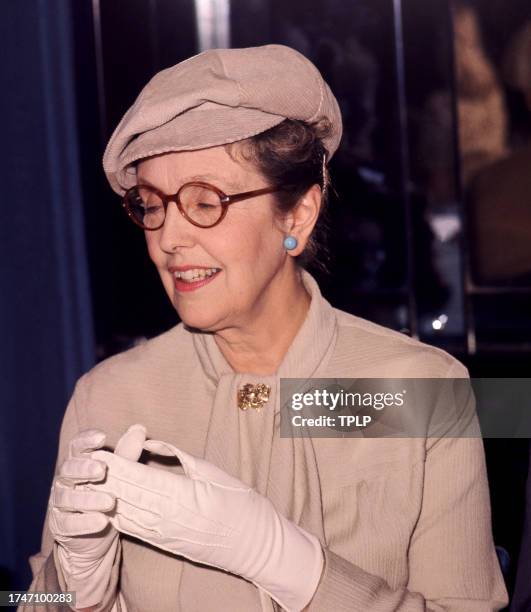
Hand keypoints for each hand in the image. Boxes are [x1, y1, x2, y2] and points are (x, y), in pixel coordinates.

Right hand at [49, 426, 145, 608]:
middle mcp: (65, 480)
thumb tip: (140, 429)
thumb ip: (125, 454)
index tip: (102, 438)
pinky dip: (84, 523)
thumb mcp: (118, 475)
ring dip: (88, 499)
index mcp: (78, 462)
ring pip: (68, 497)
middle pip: (68, 469)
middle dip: (84, 468)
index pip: (76, 446)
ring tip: (110, 502)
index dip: (86, 440)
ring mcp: (60, 503)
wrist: (96, 536)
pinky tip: (101, 522)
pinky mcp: (60, 526)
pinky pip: (69, 524)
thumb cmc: (107, 495)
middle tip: (102, 470)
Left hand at [88, 426, 323, 611]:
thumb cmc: (240, 503)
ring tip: (89, 481)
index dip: (116, 463)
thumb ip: (179, 457)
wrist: (254, 544)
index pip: (138, 477)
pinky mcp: (165, 543)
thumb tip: (153, 442)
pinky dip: (116, 516)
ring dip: (105, 496)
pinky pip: (134, 529)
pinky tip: (104, 506)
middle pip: (126, 494)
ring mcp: (164, 533)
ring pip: (125, 513)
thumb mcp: (212, 471)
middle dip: (104, 477)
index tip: (98, 450)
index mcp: (180, 494)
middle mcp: (166, 516)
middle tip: (84, 461)